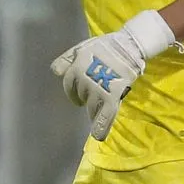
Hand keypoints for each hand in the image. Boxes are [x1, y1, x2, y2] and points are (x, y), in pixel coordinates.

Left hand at [49, 11, 177, 140]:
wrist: (128, 47)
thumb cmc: (104, 46)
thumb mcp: (81, 47)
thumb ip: (66, 59)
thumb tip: (54, 72)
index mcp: (75, 69)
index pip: (68, 85)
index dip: (73, 90)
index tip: (78, 94)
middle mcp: (84, 82)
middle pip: (80, 97)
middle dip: (85, 98)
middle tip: (93, 95)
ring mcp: (98, 91)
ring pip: (90, 108)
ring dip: (93, 110)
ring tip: (99, 108)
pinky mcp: (113, 98)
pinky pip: (105, 116)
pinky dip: (101, 127)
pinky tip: (98, 136)